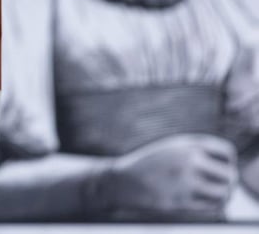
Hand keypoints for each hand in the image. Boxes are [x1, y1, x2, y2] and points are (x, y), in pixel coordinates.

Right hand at [98, 134, 236, 218]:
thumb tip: (228, 165)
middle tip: (223, 185)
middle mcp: (187, 161)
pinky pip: (211, 207)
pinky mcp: (180, 201)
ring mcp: (184, 182)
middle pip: (229, 174)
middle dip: (229, 181)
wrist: (122, 181)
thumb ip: (197, 150)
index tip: (221, 167)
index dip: (229, 161)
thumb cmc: (150, 164)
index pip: (226, 152)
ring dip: (224, 195)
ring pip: (223, 193)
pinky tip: (208, 202)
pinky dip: (215, 206)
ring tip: (218, 195)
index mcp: (186, 144)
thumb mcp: (171, 148)